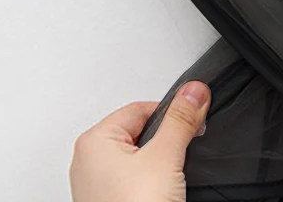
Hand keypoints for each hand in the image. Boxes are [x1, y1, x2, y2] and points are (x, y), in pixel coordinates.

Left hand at [70, 81, 210, 201]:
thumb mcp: (165, 157)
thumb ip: (181, 120)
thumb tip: (194, 91)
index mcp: (94, 141)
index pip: (141, 108)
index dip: (170, 116)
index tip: (190, 124)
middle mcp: (89, 162)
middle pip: (140, 132)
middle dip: (165, 142)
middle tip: (178, 158)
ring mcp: (97, 187)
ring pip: (139, 159)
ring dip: (159, 165)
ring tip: (168, 182)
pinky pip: (135, 181)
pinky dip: (151, 184)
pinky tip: (161, 195)